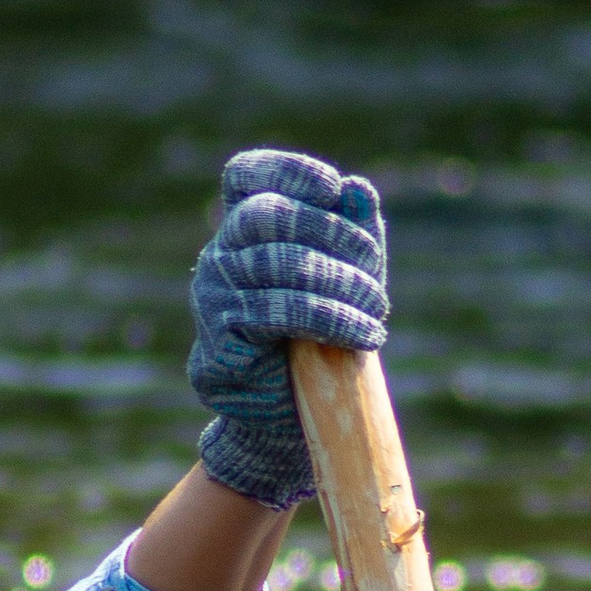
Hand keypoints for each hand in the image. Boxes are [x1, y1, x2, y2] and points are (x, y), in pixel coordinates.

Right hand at [186, 145, 388, 509]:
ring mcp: (212, 295)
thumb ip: (353, 232)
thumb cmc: (322, 339)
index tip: (333, 190)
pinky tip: (362, 337)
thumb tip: (358, 189)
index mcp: (245, 230)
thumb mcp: (348, 278)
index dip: (289, 172)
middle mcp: (220, 255)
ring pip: (278, 264)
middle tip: (376, 279)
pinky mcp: (218, 339)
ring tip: (377, 314)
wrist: (293, 418)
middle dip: (334, 237)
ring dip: (342, 286)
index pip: (247, 174)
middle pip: (268, 215)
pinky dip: (330, 320)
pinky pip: (275, 314)